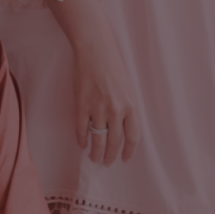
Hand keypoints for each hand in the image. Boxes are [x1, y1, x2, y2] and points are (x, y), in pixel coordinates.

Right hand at [69, 15, 139, 166]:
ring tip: (94, 158)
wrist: (95, 50)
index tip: (124, 159)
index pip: (133, 137)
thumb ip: (127, 109)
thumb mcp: (128, 89)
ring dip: (96, 153)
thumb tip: (123, 130)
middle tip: (107, 163)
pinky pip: (82, 129)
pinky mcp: (82, 105)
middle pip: (114, 142)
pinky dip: (81, 139)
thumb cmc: (113, 67)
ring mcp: (98, 108)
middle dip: (110, 156)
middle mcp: (116, 110)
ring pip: (97, 139)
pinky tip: (82, 144)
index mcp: (131, 105)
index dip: (129, 151)